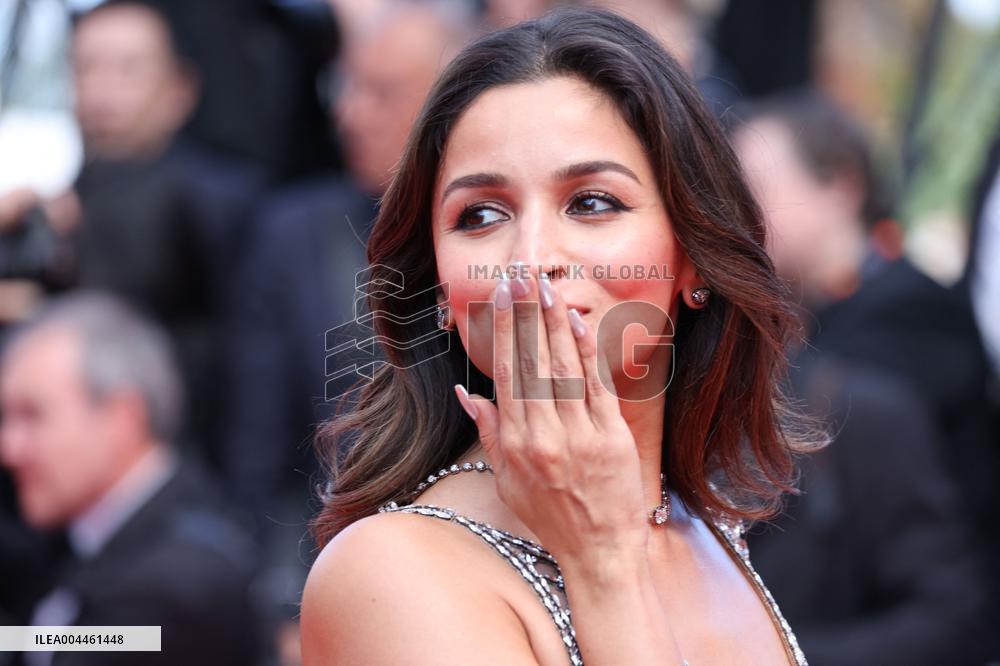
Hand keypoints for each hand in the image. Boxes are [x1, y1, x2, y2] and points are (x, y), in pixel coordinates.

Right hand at [454, 263, 649, 563]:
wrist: (599, 549)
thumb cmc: (551, 516)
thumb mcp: (508, 480)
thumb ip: (490, 432)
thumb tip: (467, 392)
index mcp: (517, 442)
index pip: (506, 373)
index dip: (502, 331)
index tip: (500, 297)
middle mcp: (545, 434)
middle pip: (533, 363)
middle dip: (525, 315)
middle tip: (520, 276)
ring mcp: (581, 434)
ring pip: (563, 369)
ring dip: (553, 324)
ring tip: (545, 288)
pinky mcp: (612, 437)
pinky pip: (597, 386)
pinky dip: (587, 353)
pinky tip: (577, 323)